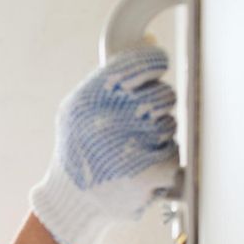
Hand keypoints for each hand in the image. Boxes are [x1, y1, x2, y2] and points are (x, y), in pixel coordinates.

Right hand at [30, 46, 179, 243]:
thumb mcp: (78, 110)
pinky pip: (173, 153)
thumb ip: (111, 78)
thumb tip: (151, 42)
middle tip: (136, 124)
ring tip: (131, 150)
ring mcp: (128, 148)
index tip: (153, 72)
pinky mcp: (147, 174)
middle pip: (163, 95)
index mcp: (89, 99)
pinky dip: (162, 161)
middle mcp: (107, 120)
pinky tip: (140, 167)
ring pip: (170, 125)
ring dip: (157, 137)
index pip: (142, 62)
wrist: (70, 201)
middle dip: (155, 109)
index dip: (153, 65)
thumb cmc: (78, 152)